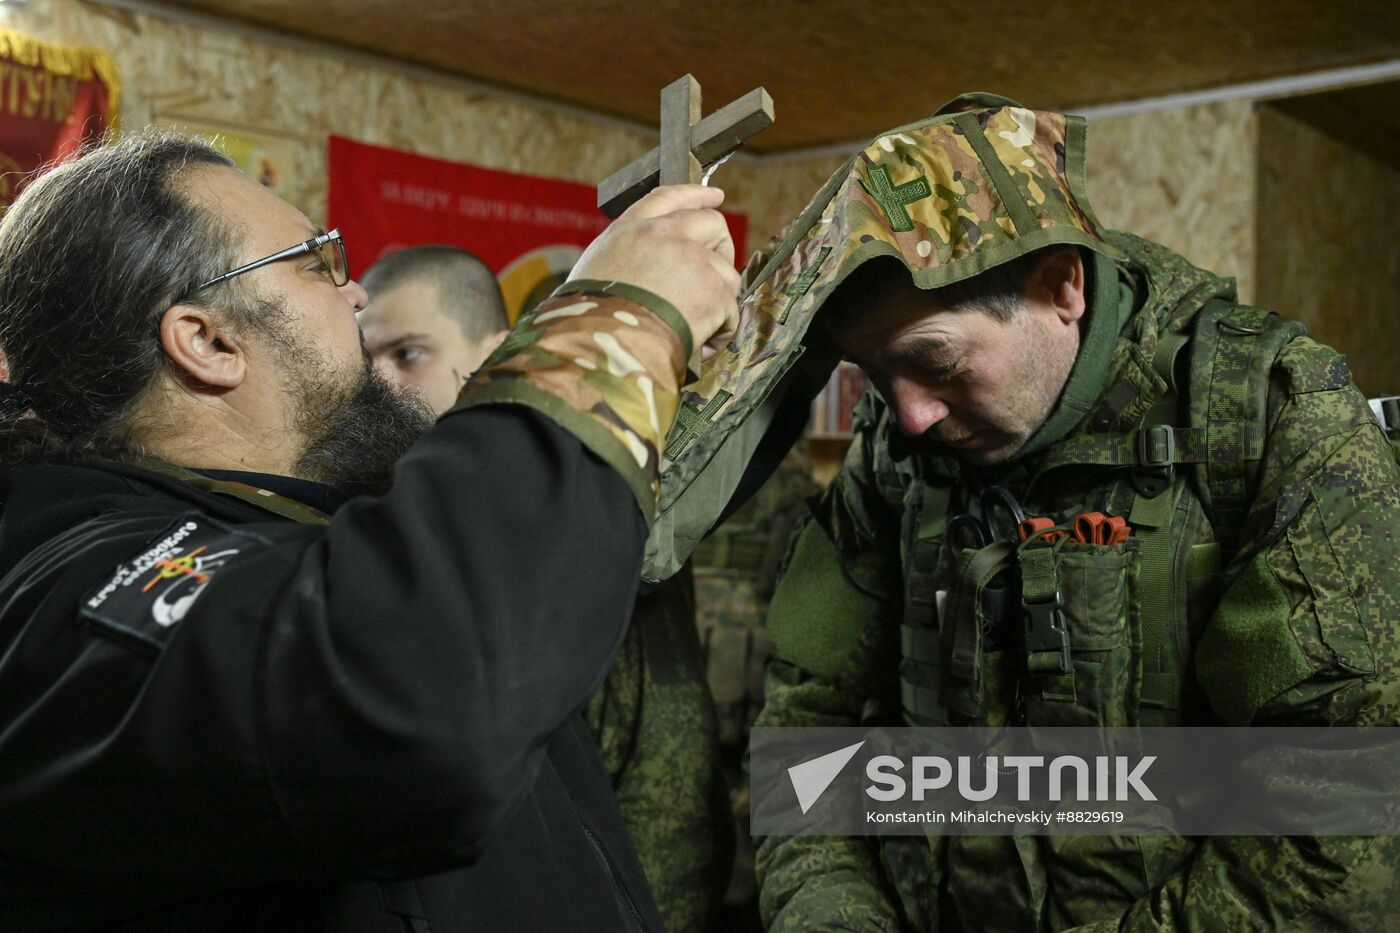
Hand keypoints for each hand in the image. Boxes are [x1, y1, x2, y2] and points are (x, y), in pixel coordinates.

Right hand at [570, 185, 740, 357]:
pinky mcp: (713, 292)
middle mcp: (664, 236)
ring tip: (697, 328)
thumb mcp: (593, 272)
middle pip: (713, 224)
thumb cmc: (587, 320)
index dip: (696, 196)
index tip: (716, 197)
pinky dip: (721, 331)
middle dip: (722, 248)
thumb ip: (624, 260)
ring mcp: (693, 260)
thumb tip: (642, 276)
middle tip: (715, 278)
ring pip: (727, 273)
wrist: (602, 346)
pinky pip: (731, 311)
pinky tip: (700, 345)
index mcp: (631, 230)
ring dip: (719, 301)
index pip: (669, 198)